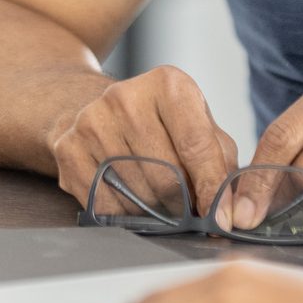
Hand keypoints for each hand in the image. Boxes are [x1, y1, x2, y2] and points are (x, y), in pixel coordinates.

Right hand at [49, 65, 239, 217]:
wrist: (92, 106)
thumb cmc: (159, 122)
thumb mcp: (198, 124)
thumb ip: (220, 161)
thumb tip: (233, 211)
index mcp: (168, 85)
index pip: (196, 144)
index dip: (212, 188)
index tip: (223, 218)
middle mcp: (126, 98)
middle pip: (166, 176)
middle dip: (184, 205)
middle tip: (190, 211)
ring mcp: (92, 122)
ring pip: (136, 194)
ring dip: (157, 212)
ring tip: (162, 203)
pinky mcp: (69, 148)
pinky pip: (105, 204)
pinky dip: (126, 215)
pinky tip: (133, 202)